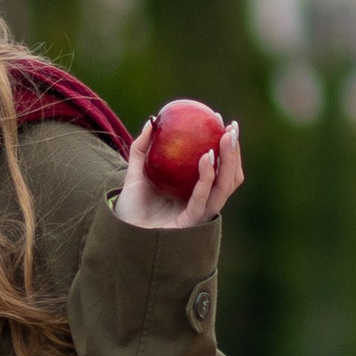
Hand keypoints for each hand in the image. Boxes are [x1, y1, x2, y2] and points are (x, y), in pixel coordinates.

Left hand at [115, 118, 241, 230]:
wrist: (120, 234)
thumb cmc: (131, 208)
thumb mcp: (135, 173)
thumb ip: (142, 148)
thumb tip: (152, 121)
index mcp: (195, 191)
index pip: (220, 168)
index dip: (226, 146)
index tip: (221, 121)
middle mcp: (202, 202)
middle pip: (229, 177)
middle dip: (234, 151)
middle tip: (232, 127)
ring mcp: (198, 213)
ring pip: (223, 187)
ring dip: (228, 161)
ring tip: (224, 137)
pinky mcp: (190, 223)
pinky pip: (202, 198)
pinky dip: (206, 178)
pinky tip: (206, 157)